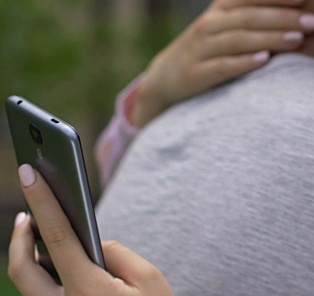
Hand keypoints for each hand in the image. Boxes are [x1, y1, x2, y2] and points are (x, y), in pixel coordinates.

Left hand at [8, 164, 173, 295]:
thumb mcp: (151, 281)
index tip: (29, 172)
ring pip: (28, 286)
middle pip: (22, 268)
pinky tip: (57, 264)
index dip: (41, 200)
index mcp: (88, 291)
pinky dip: (45, 277)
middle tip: (27, 213)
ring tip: (37, 234)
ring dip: (29, 257)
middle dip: (19, 236)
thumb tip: (94, 245)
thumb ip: (119, 254)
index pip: (57, 236)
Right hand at [133, 0, 313, 126]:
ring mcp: (202, 48)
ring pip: (238, 40)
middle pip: (249, 16)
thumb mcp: (225, 15)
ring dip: (269, 38)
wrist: (168, 76)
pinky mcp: (197, 74)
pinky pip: (222, 67)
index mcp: (222, 7)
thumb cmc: (209, 42)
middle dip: (283, 17)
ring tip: (297, 39)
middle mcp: (210, 24)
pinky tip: (264, 61)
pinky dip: (243, 63)